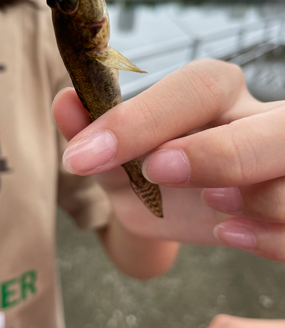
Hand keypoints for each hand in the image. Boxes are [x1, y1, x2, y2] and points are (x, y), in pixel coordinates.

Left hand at [52, 59, 284, 259]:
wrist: (179, 212)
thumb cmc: (149, 177)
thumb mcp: (117, 161)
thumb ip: (94, 135)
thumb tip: (65, 101)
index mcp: (215, 94)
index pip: (196, 89)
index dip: (144, 120)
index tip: (88, 155)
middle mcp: (261, 121)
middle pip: (276, 126)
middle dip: (220, 156)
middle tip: (157, 174)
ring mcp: (284, 165)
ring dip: (256, 200)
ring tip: (214, 212)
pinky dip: (272, 238)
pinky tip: (231, 235)